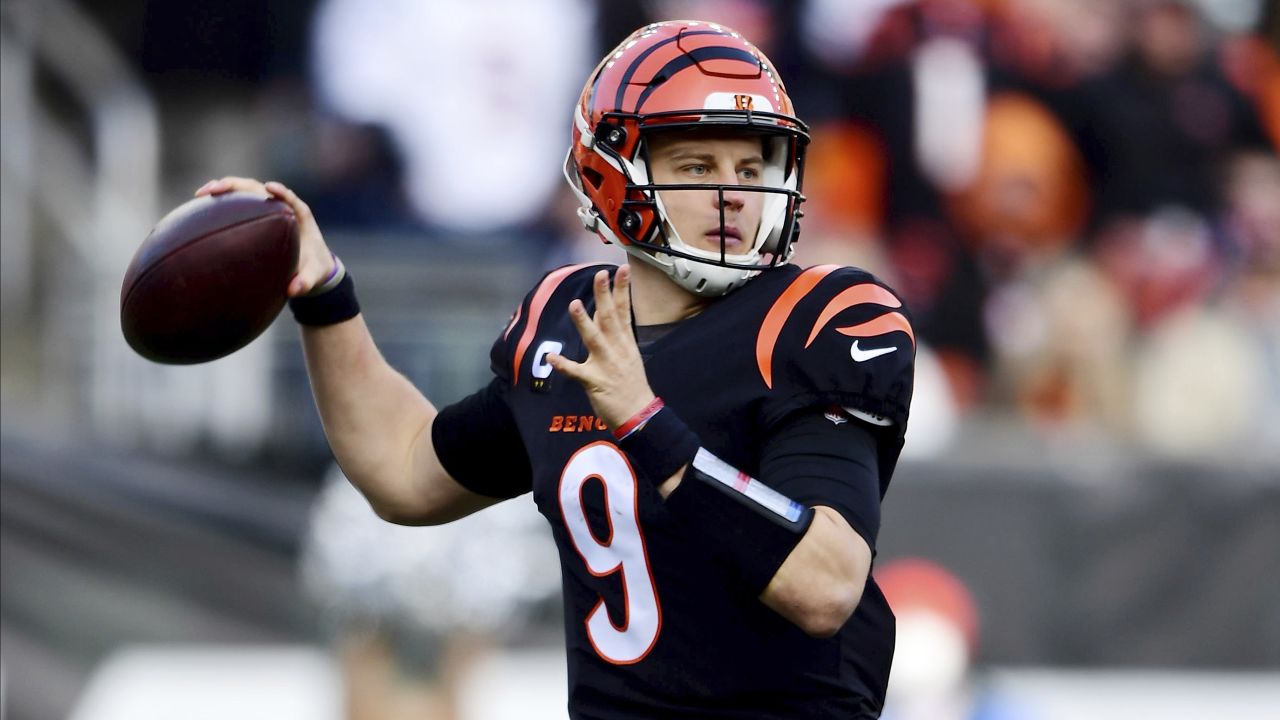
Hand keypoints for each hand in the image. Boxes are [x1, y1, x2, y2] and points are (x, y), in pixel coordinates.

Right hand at [195, 177, 333, 297]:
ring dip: (223, 189)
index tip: (270, 188)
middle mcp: (281, 206)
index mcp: (299, 215)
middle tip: (213, 190)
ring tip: (201, 195)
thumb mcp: (313, 277)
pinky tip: (201, 208)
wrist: (312, 266)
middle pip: (258, 189)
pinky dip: (222, 202)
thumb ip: (306, 282)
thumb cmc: (313, 268)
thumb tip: (293, 290)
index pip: (290, 198)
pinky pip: (238, 203)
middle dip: (236, 185)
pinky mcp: (256, 213)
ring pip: (244, 191)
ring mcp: (267, 207)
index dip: (281, 191)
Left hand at [548, 266, 655, 429]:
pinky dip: (563, 365)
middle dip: (605, 295)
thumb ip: (614, 335)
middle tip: (600, 275)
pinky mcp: (595, 382)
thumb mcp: (629, 355)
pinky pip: (577, 372)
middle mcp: (617, 350)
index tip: (622, 269)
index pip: (624, 311)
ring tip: (574, 305)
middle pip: (610, 318)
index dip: (622, 289)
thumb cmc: (632, 385)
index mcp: (625, 343)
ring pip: (594, 339)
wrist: (639, 415)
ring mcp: (606, 365)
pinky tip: (551, 358)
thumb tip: (601, 315)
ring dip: (584, 322)